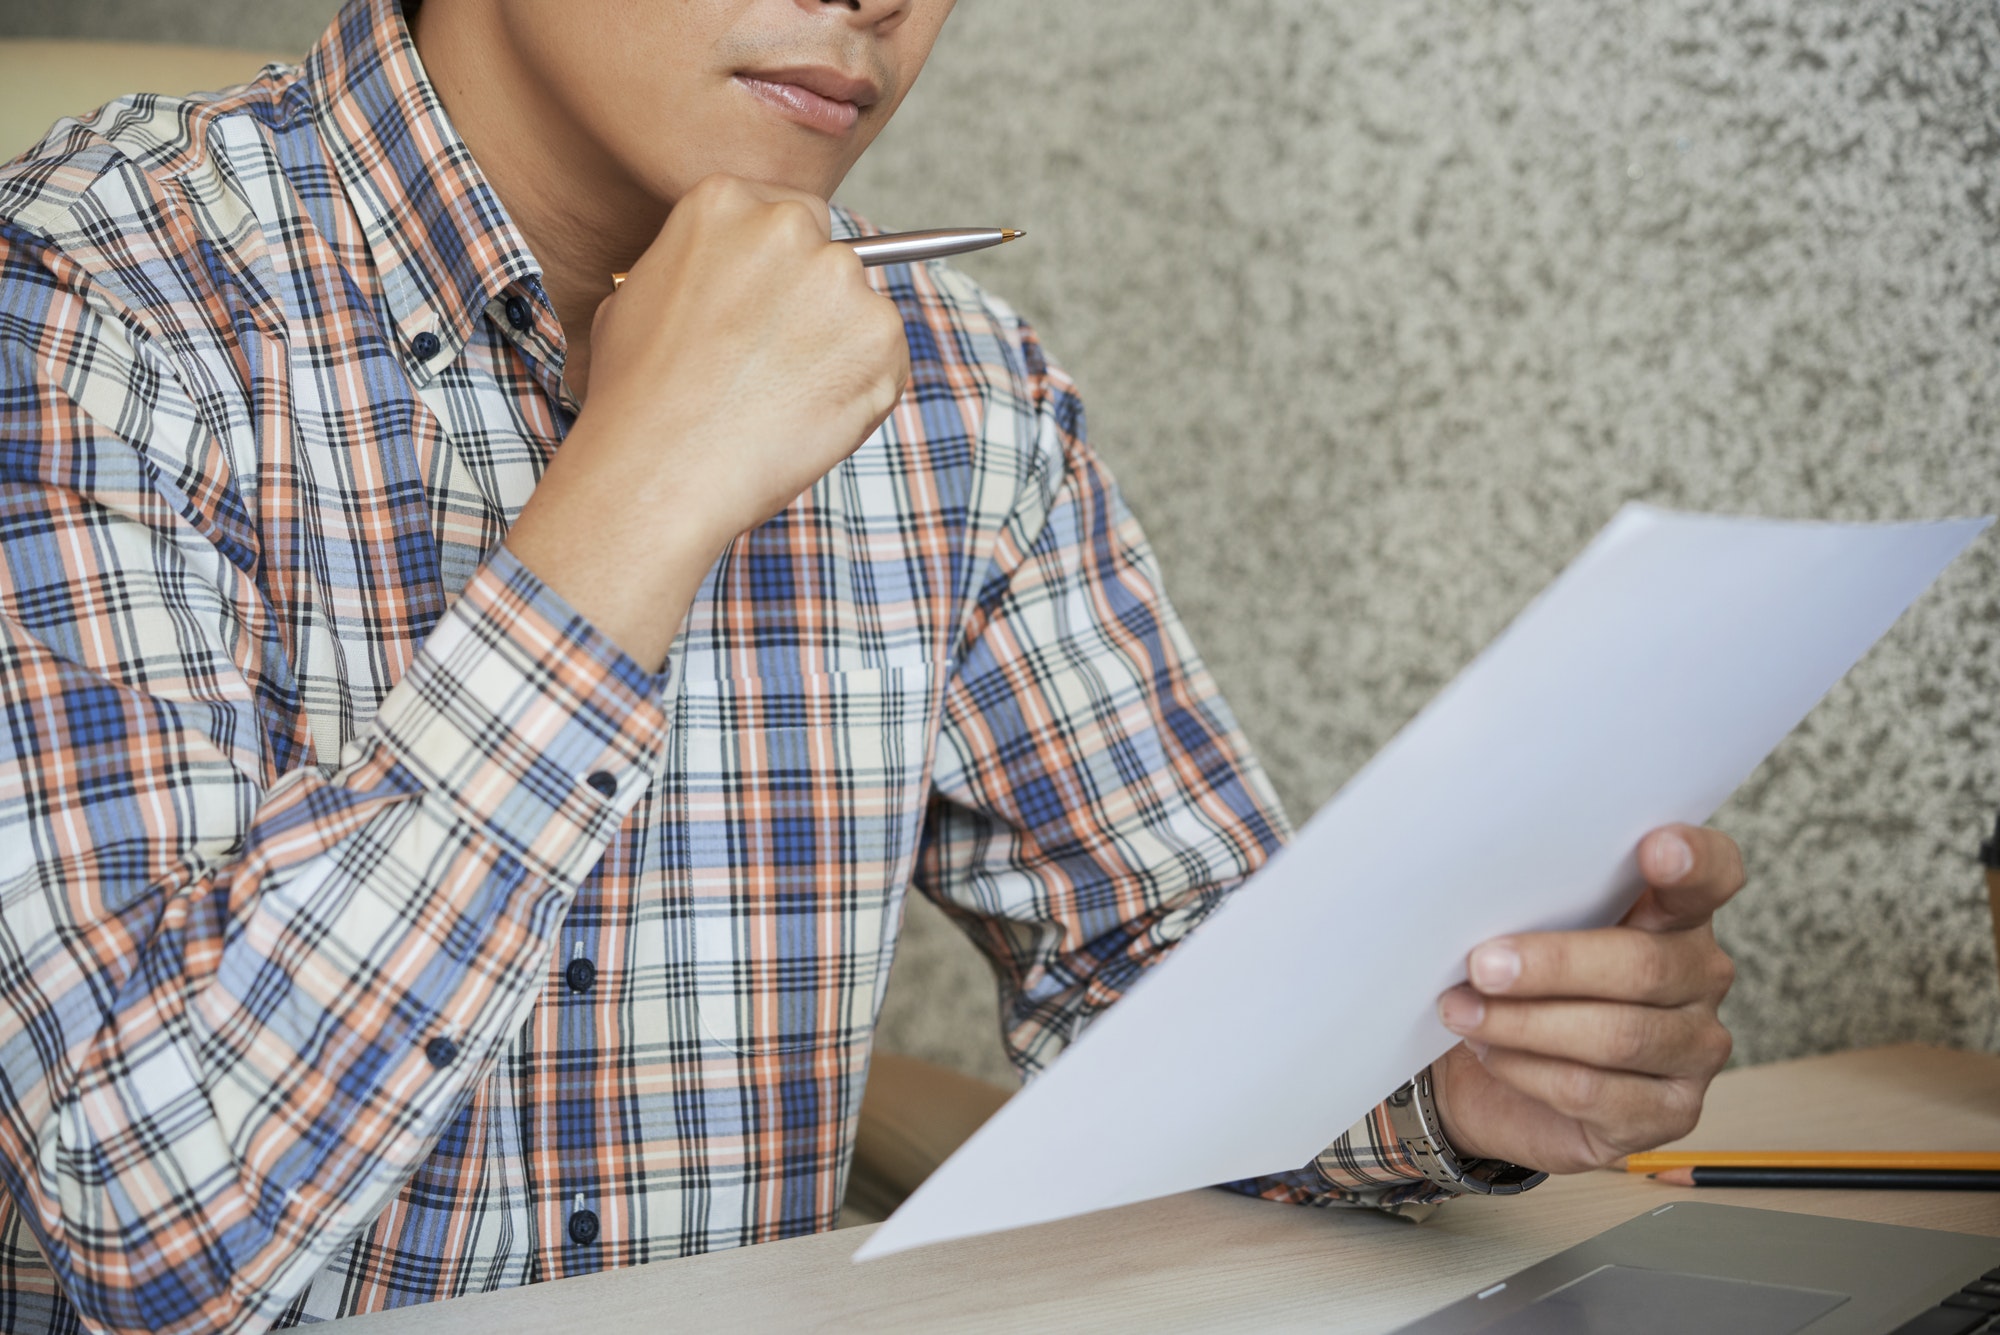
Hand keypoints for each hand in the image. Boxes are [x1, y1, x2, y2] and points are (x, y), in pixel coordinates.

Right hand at [506, 174, 910, 667]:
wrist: (659, 467)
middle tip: (775, 362)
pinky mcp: (880, 335)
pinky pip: (886, 359)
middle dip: (814, 303)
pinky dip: (863, 389)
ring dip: (837, 348)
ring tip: (781, 400)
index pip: (786, 216)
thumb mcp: (637, 296)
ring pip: (859, 310)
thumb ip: (699, 266)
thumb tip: (727, 277)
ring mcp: (840, 279)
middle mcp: (788, 225)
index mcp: (724, 200)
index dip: (780, 271)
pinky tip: (809, 417)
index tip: (768, 310)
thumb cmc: (635, 396)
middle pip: (829, 254)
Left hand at [1427, 824, 1743, 1173]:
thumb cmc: (1516, 986)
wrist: (1487, 1077)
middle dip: (1554, 965)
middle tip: (1482, 964)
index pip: (1712, 874)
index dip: (1693, 860)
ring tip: (1463, 1010)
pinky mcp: (1670, 1112)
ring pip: (1617, 1035)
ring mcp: (1695, 1048)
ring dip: (1524, 1023)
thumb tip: (1485, 892)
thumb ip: (1534, 904)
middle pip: (1644, 965)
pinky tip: (1489, 1052)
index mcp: (1675, 913)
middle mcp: (1700, 976)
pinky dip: (1528, 1070)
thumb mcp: (1522, 932)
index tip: (1656, 848)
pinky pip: (1594, 1091)